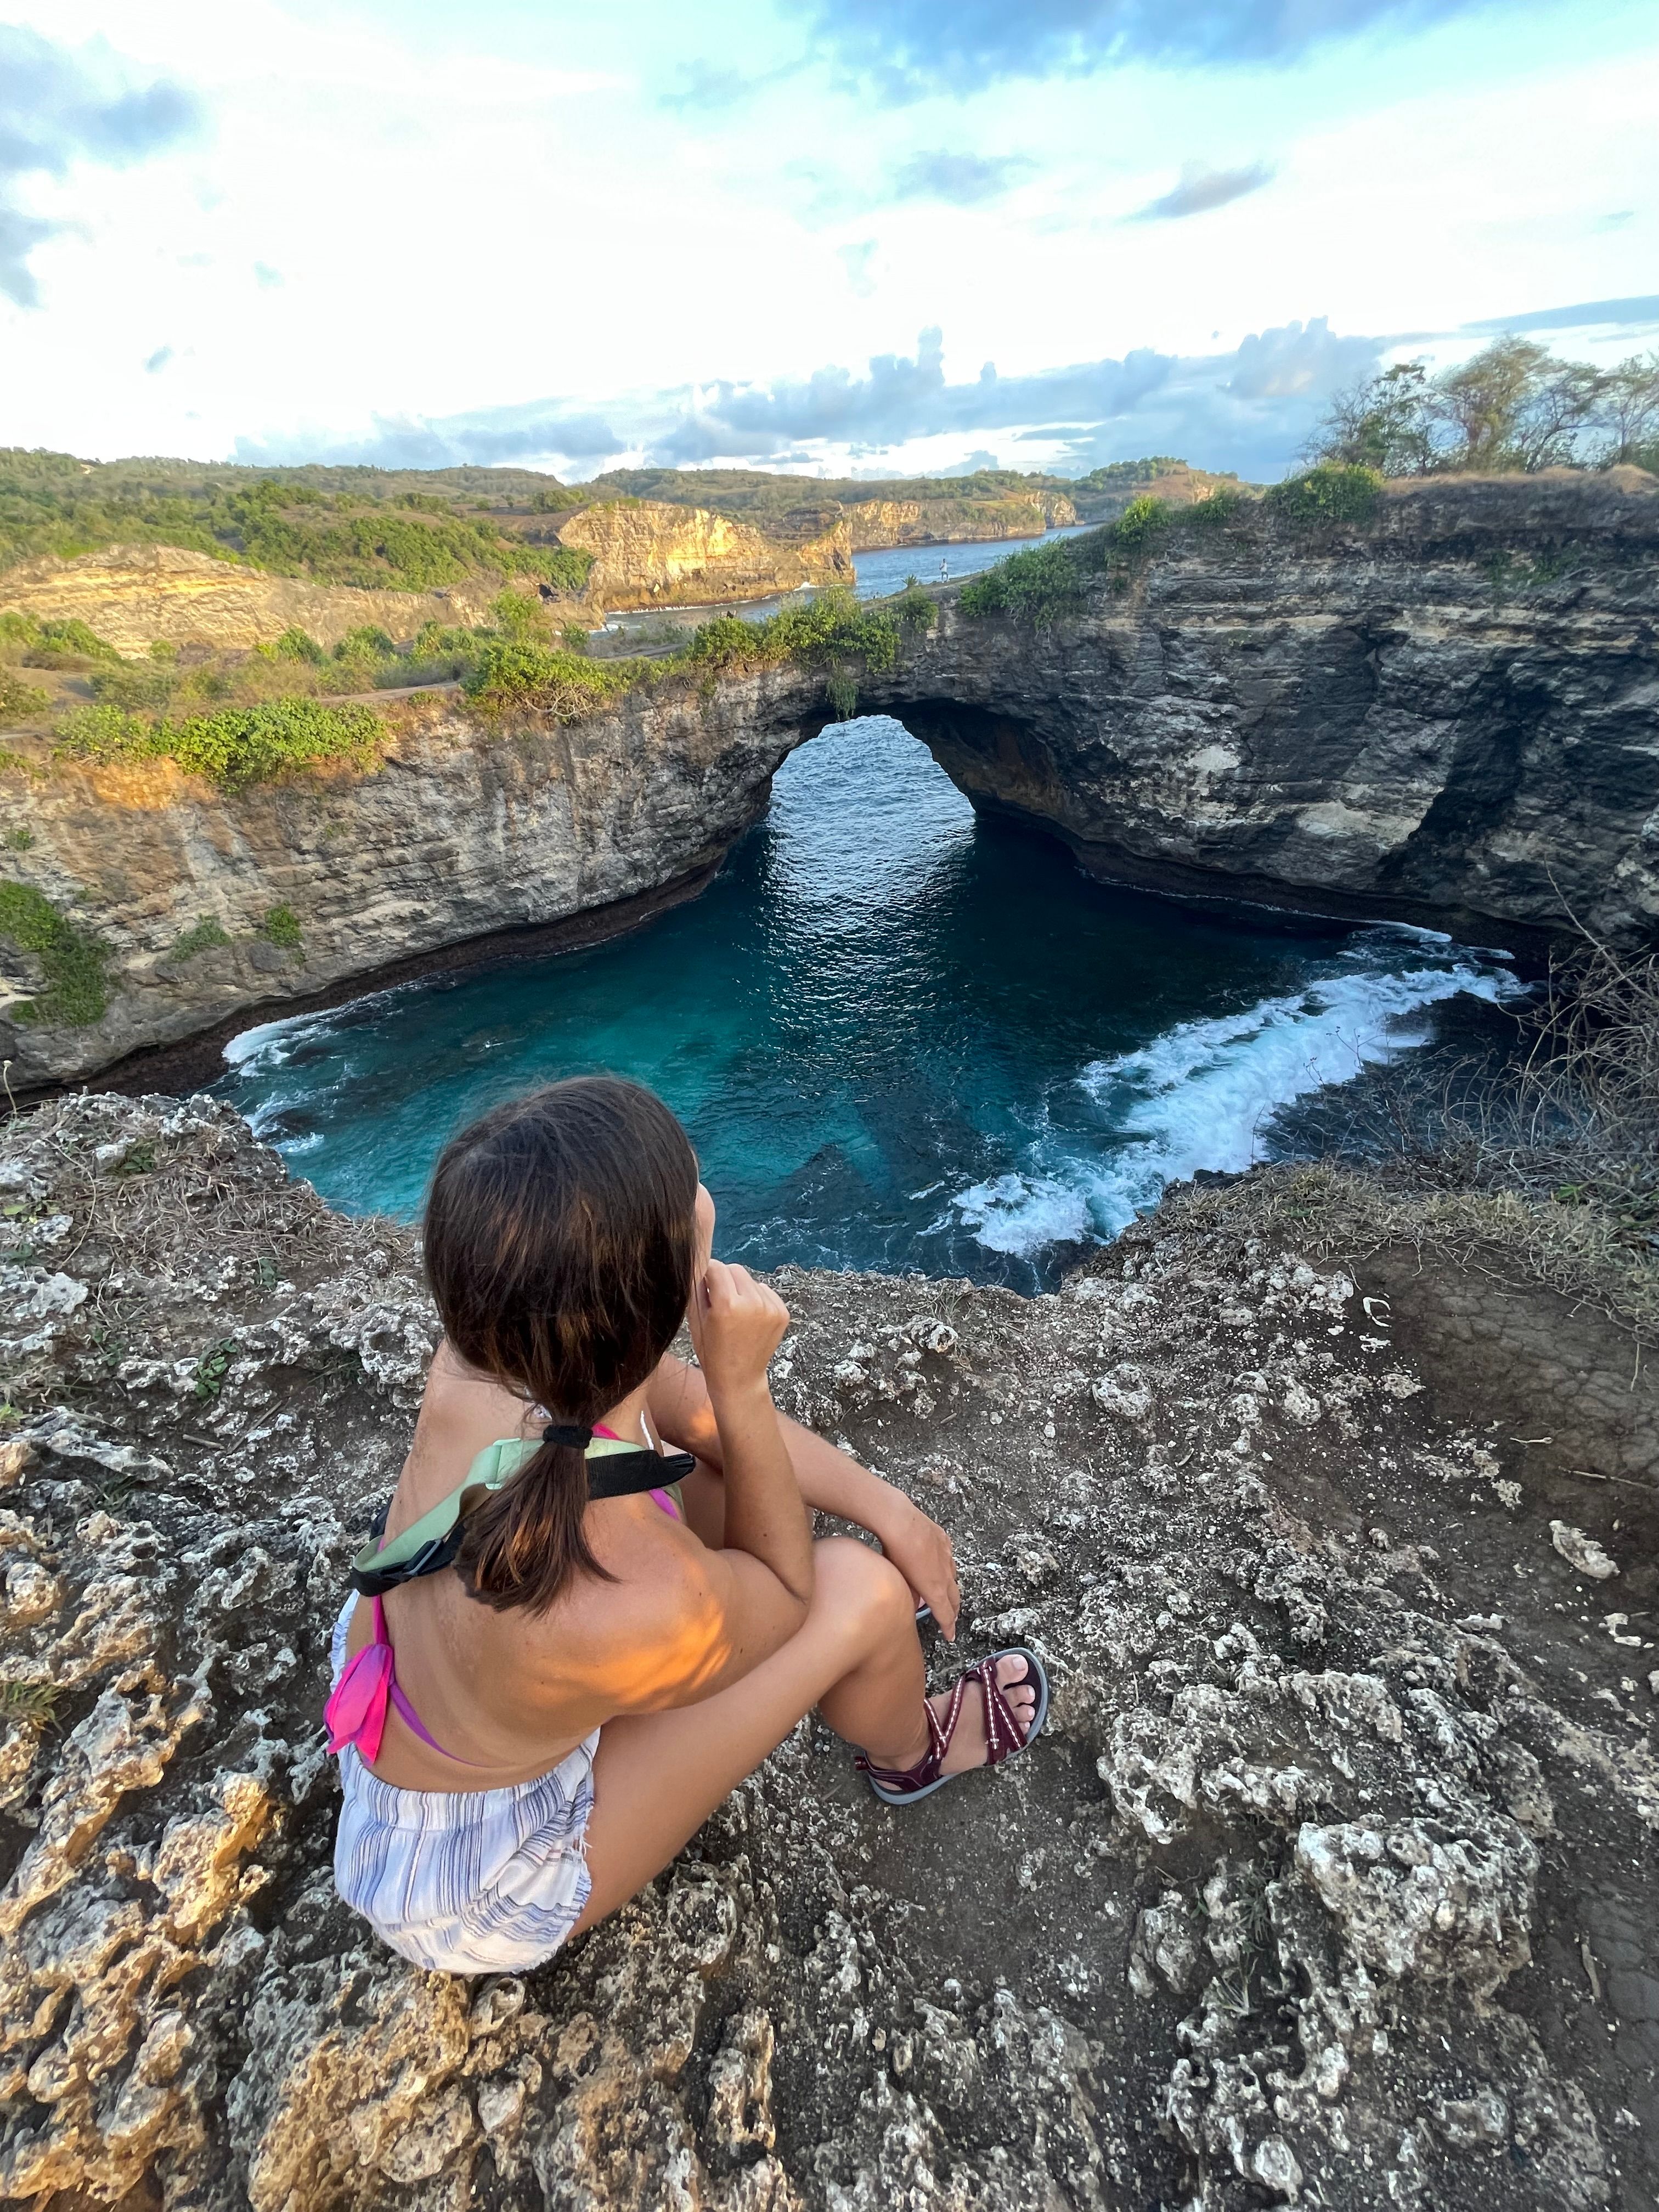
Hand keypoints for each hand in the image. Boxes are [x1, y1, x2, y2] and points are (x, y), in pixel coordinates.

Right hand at [687, 1260, 789, 1406]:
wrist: (739, 1379)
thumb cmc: (712, 1352)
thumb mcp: (696, 1321)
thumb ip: (696, 1290)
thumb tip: (698, 1266)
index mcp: (727, 1305)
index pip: (716, 1267)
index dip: (708, 1275)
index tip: (705, 1285)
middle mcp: (752, 1303)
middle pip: (735, 1269)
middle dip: (725, 1279)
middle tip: (720, 1300)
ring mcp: (770, 1308)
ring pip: (751, 1279)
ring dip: (741, 1289)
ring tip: (736, 1312)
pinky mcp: (782, 1312)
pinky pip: (765, 1291)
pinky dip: (756, 1298)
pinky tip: (750, 1318)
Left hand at [871, 1492, 959, 1640]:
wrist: (899, 1521)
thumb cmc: (894, 1552)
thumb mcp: (899, 1579)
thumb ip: (909, 1593)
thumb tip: (912, 1600)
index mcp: (934, 1588)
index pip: (945, 1613)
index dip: (948, 1626)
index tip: (950, 1636)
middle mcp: (944, 1573)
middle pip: (954, 1598)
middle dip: (953, 1611)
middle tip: (951, 1620)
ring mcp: (946, 1555)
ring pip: (953, 1577)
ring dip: (950, 1588)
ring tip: (946, 1595)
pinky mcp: (943, 1540)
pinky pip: (948, 1557)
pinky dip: (945, 1566)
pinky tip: (940, 1565)